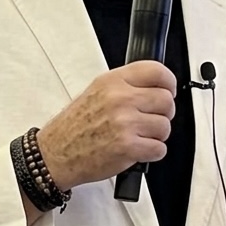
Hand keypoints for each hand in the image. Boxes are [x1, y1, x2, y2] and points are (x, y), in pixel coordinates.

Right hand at [37, 61, 176, 190]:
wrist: (56, 154)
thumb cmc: (74, 126)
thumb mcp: (96, 91)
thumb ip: (125, 86)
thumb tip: (155, 87)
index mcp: (113, 81)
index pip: (156, 71)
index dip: (168, 82)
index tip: (168, 90)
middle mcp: (120, 99)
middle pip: (166, 100)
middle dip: (163, 113)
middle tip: (150, 119)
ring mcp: (125, 123)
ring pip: (165, 126)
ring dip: (156, 135)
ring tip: (139, 136)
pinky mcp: (128, 147)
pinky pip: (159, 148)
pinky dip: (152, 152)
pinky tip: (137, 150)